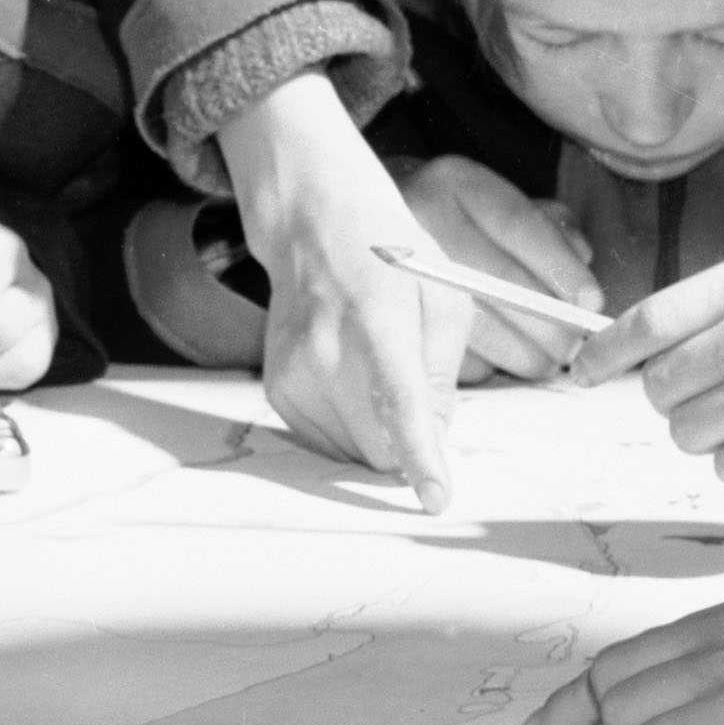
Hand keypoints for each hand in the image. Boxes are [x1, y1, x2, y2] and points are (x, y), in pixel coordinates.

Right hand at [219, 73, 471, 506]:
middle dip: (409, 443)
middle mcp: (327, 350)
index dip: (420, 456)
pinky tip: (352, 380)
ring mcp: (295, 371)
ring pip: (353, 452)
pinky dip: (351, 427)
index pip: (400, 402)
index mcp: (379, 320)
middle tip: (419, 396)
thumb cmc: (390, 257)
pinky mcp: (277, 389)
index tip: (436, 498)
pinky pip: (327, 441)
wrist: (315, 226)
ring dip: (378, 434)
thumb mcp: (445, 298)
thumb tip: (436, 436)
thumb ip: (444, 371)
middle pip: (380, 447)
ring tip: (376, 372)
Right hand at [396, 155, 603, 380]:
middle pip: (495, 281)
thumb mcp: (506, 203)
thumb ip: (550, 228)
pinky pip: (445, 352)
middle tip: (574, 347)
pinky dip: (482, 365)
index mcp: (456, 182)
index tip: (591, 303)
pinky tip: (497, 362)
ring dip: (520, 354)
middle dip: (547, 324)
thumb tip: (582, 268)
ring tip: (544, 361)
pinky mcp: (385, 317)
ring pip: (472, 324)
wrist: (368, 221)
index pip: (517, 223)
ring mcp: (395, 267)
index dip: (560, 266)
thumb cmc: (463, 221)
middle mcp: (418, 218)